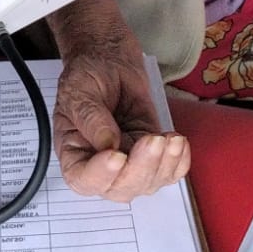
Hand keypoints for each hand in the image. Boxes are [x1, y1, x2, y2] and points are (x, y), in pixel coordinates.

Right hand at [49, 0, 189, 200]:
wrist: (111, 63)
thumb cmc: (88, 76)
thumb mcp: (79, 90)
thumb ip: (90, 118)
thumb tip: (108, 145)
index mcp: (74, 153)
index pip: (83, 179)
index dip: (100, 175)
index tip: (116, 155)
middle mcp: (101, 166)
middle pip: (120, 188)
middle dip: (140, 169)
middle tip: (153, 140)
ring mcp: (129, 164)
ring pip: (148, 183)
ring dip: (162, 164)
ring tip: (170, 138)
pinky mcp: (152, 155)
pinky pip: (169, 172)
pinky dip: (178, 162)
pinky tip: (177, 141)